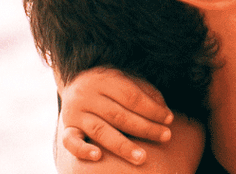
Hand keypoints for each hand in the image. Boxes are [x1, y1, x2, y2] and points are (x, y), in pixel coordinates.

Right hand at [57, 67, 172, 164]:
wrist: (74, 81)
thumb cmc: (110, 84)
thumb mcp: (127, 79)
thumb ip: (146, 93)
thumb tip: (165, 113)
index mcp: (104, 80)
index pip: (132, 97)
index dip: (152, 109)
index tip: (170, 119)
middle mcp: (87, 95)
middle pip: (119, 115)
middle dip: (145, 128)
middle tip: (166, 137)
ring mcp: (74, 113)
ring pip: (100, 130)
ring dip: (123, 146)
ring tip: (141, 157)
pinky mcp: (66, 128)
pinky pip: (70, 142)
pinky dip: (83, 150)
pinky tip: (98, 157)